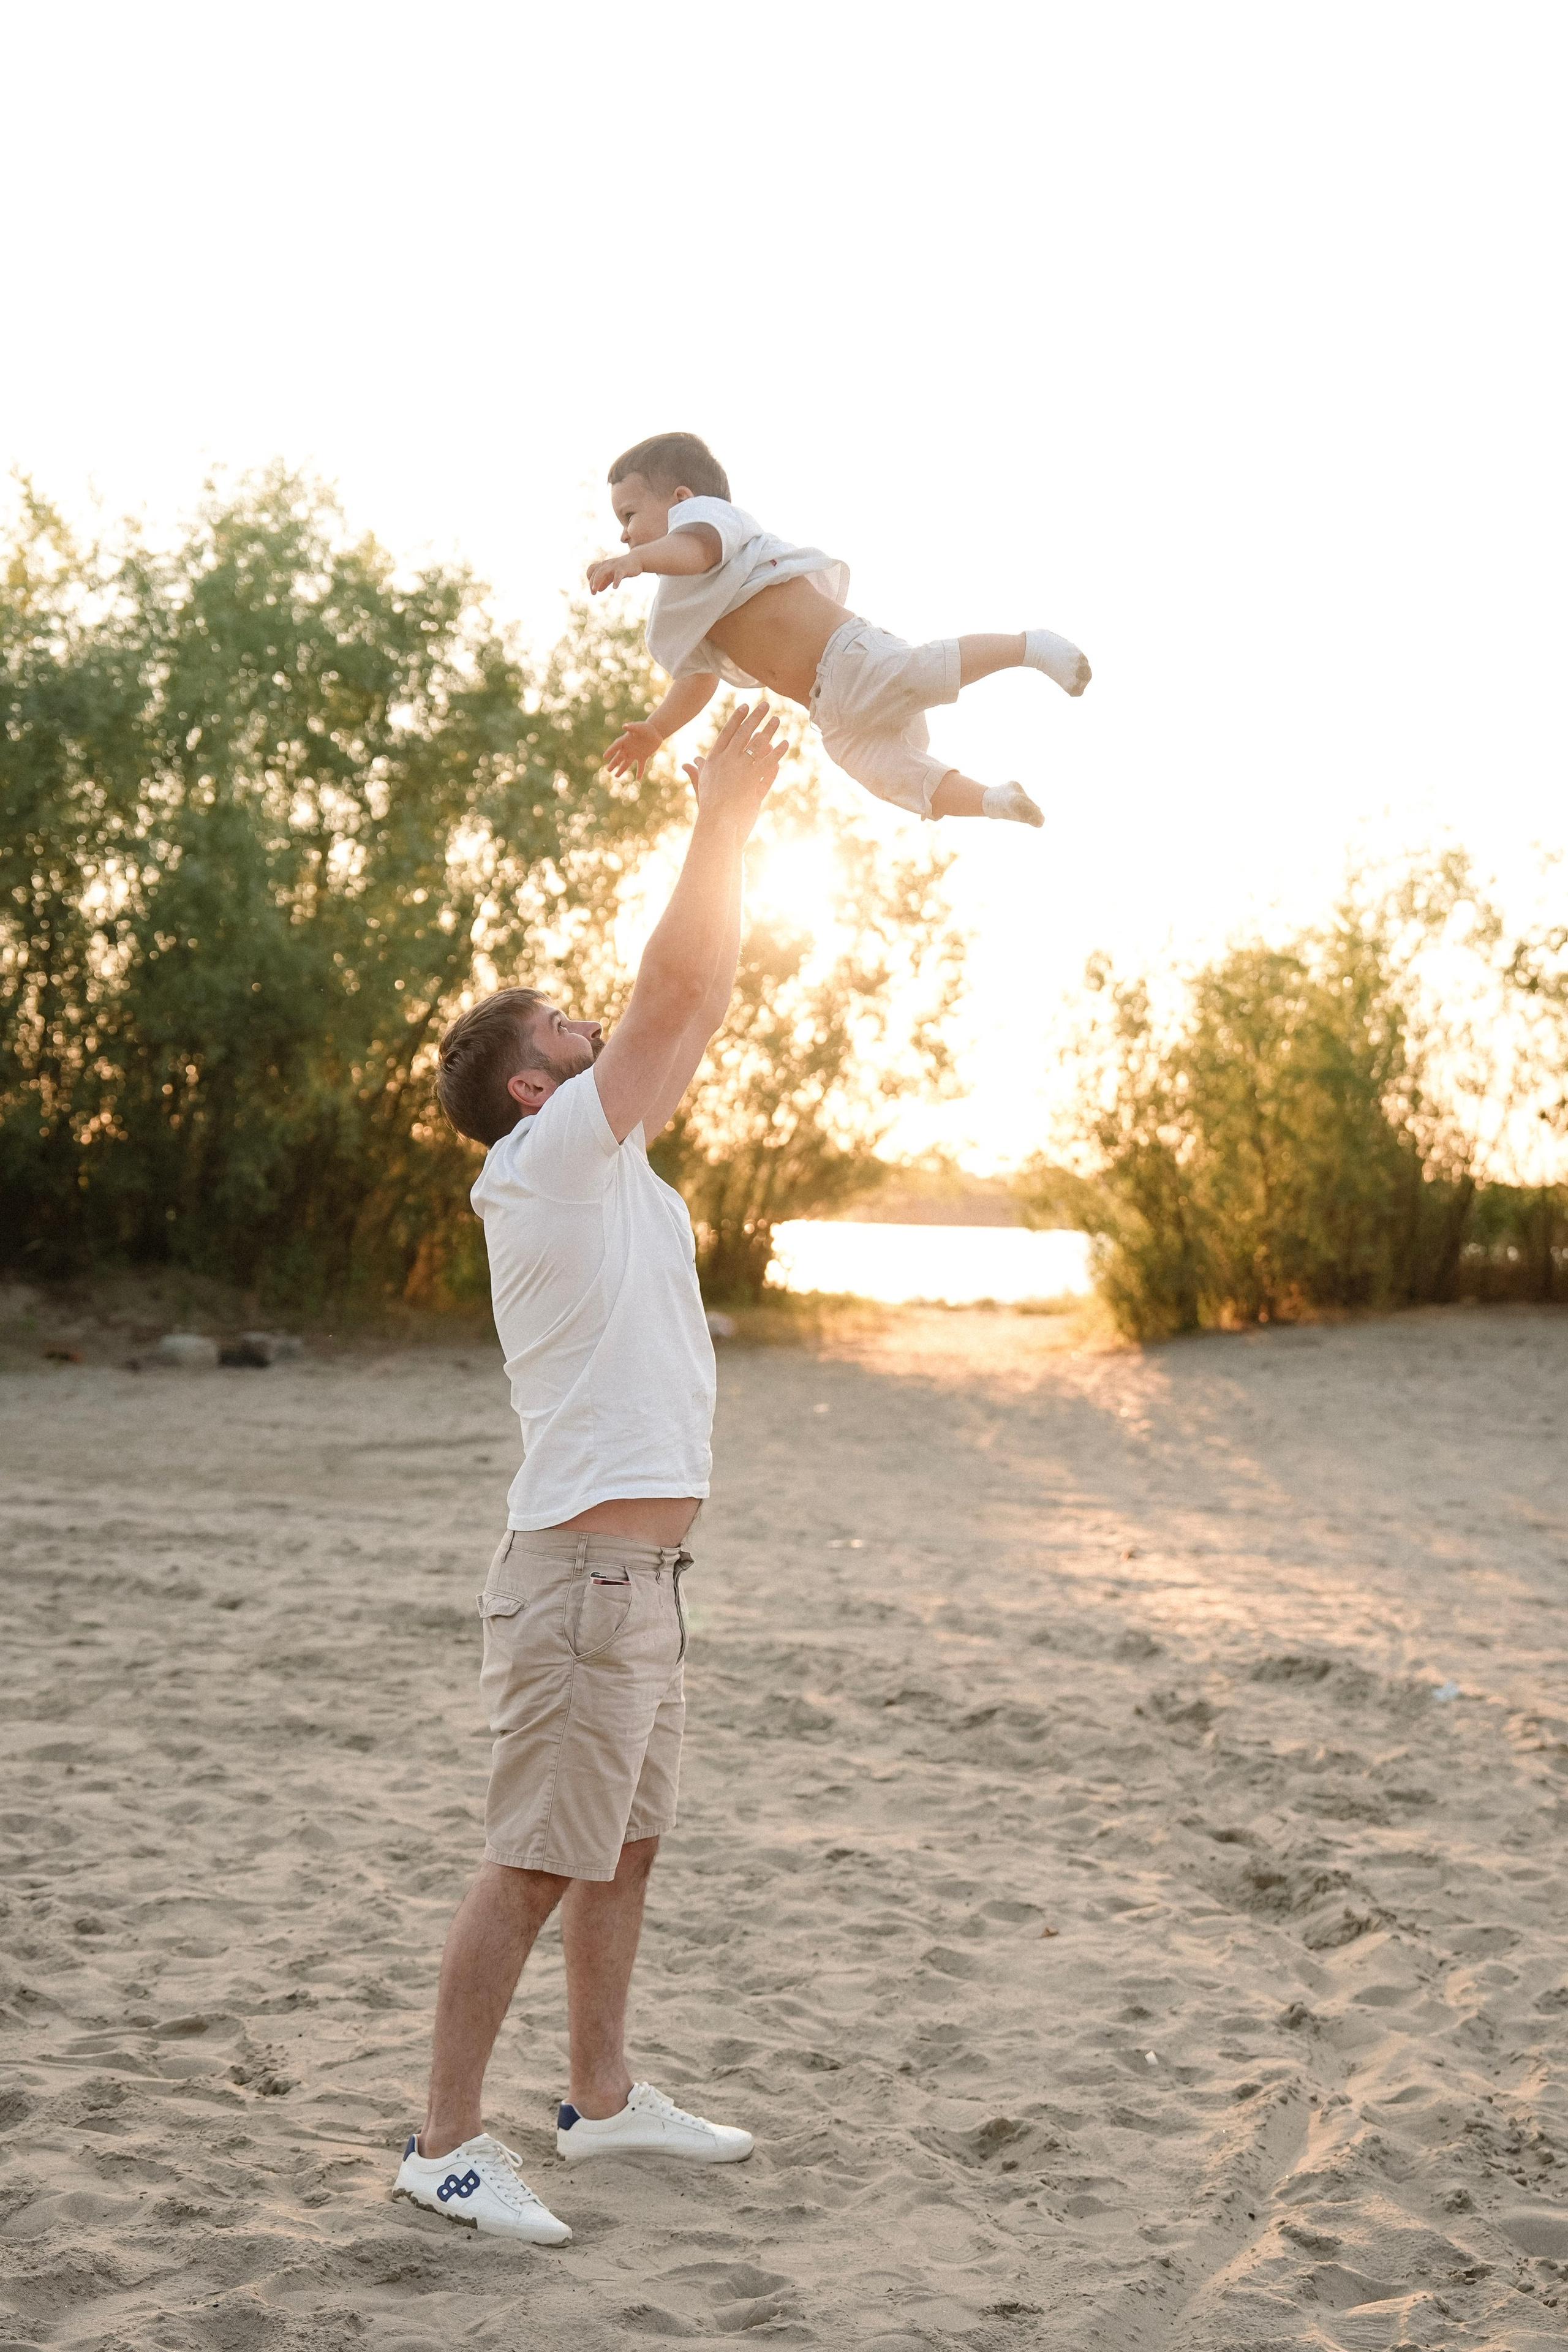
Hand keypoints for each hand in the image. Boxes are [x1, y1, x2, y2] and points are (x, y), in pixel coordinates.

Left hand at [587, 551, 640, 594]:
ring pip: (602, 572)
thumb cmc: (623, 568)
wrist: (637, 560)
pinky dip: (616, 581)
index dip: (590, 579)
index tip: (593, 588)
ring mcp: (614, 566)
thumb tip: (599, 590)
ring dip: (598, 580)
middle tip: (593, 593)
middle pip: (596, 572)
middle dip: (593, 583)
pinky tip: (614, 587)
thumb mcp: (613, 574)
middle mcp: (607, 564)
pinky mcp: (623, 569)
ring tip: (597, 590)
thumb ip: (605, 581)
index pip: (591, 570)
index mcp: (603, 565)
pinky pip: (618, 575)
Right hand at [603, 720, 664, 779]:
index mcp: (625, 740)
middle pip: (619, 757)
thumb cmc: (646, 727)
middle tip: (608, 770)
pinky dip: (640, 771)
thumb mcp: (639, 727)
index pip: (616, 746)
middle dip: (614, 763)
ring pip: (627, 763)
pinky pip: (640, 765)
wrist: (656, 731)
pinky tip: (638, 778)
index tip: (605, 757)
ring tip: (616, 776)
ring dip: (621, 769)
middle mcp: (628, 748)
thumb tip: (624, 726)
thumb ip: (632, 727)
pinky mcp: (643, 756)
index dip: (610, 751)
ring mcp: (635, 753)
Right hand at [684, 703, 782, 828]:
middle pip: (744, 733)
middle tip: (765, 705)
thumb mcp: (701, 787)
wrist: (717, 824)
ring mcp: (742, 769)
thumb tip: (687, 763)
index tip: (745, 706)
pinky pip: (769, 762)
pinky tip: (785, 744)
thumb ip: (696, 772)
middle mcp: (728, 760)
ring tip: (777, 720)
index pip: (727, 732)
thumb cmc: (709, 808)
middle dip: (755, 717)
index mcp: (714, 759)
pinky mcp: (755, 780)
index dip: (737, 718)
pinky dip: (777, 752)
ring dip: (770, 730)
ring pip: (758, 744)